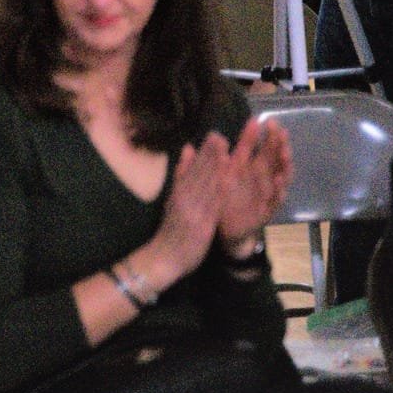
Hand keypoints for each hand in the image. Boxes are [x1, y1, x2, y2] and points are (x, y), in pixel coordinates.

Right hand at [144, 133, 229, 282]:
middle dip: (211, 155)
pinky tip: (227, 180)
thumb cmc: (172, 229)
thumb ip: (182, 175)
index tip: (215, 135)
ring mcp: (194, 212)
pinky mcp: (201, 225)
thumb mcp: (173, 199)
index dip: (205, 152)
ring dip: (216, 168)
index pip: (193, 169)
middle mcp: (185, 199)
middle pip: (200, 174)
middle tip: (220, 136)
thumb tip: (188, 149)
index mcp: (179, 192)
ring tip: (225, 151)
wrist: (165, 257)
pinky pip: (212, 206)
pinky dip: (219, 192)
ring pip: (206, 187)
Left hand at [215, 117, 292, 252]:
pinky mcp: (267, 209)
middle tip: (279, 131)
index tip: (263, 120)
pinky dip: (279, 190)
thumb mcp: (216, 175)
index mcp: (245, 167)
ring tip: (284, 152)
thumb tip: (212, 135)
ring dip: (284, 164)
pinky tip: (279, 180)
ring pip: (279, 175)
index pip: (254, 146)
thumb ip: (213, 157)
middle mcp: (259, 177)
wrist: (223, 230)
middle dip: (277, 143)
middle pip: (272, 157)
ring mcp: (266, 192)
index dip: (258, 134)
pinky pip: (276, 199)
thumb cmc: (221, 199)